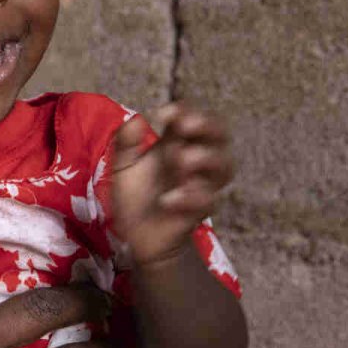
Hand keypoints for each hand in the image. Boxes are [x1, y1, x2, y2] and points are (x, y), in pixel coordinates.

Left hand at [108, 103, 233, 266]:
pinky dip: (190, 197)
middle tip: (186, 126)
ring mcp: (200, 185)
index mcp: (177, 143)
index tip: (165, 113)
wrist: (137, 236)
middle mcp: (194, 161)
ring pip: (225, 167)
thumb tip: (135, 119)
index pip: (193, 118)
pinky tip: (168, 199)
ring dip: (205, 158)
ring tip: (180, 160)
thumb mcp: (123, 166)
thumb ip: (126, 143)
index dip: (185, 110)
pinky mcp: (199, 212)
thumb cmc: (135, 196)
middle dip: (208, 126)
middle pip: (220, 136)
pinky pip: (208, 201)